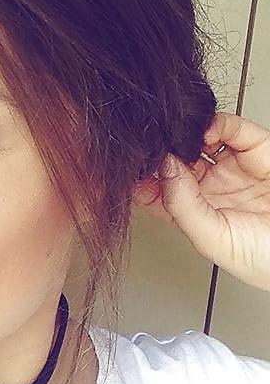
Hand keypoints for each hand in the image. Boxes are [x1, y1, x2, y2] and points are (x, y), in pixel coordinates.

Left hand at [132, 112, 269, 291]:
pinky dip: (213, 123)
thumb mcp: (213, 239)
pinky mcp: (256, 149)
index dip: (139, 178)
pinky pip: (230, 129)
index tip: (127, 168)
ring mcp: (231, 167)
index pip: (155, 191)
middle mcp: (210, 188)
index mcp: (194, 214)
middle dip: (157, 152)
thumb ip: (183, 206)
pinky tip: (201, 131)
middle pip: (172, 161)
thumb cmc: (268, 261)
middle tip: (145, 146)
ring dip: (181, 135)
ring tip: (174, 138)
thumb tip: (163, 170)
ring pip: (196, 140)